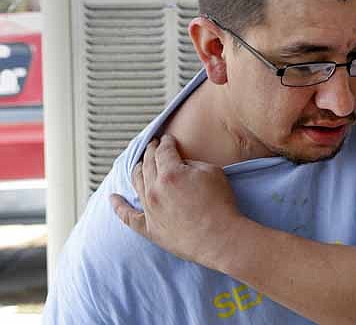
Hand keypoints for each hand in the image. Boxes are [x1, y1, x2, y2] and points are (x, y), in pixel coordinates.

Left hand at [111, 134, 243, 269]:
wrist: (220, 238)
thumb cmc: (220, 205)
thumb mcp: (213, 172)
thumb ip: (192, 164)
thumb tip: (181, 166)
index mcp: (171, 173)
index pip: (164, 151)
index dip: (166, 142)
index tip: (167, 139)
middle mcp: (155, 190)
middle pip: (148, 164)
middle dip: (150, 151)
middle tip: (153, 144)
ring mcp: (150, 210)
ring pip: (137, 184)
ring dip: (137, 170)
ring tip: (139, 164)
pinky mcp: (149, 229)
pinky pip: (128, 216)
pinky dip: (118, 206)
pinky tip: (113, 198)